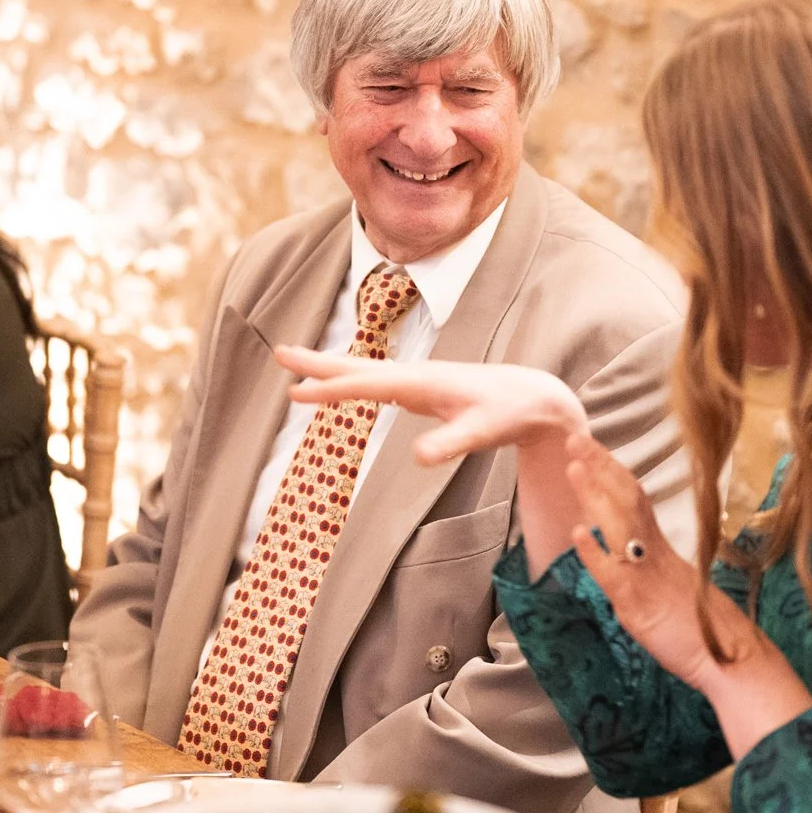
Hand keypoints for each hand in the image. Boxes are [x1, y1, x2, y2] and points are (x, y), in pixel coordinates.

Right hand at [276, 348, 587, 464]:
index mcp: (422, 382)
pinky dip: (350, 381)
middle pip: (357, 367)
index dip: (332, 389)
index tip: (296, 391)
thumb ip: (451, 444)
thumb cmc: (509, 412)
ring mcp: (416, 380)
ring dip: (329, 368)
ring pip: (364, 372)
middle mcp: (415, 375)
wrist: (533, 397)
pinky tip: (340, 386)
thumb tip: (418, 459)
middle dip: (318, 362)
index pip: (368, 385)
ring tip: (294, 365)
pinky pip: (375, 383)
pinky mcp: (421, 390)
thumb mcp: (481, 434)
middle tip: (278, 352)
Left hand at [561, 435, 735, 688]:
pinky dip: (594, 553)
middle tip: (575, 438)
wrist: (731, 659)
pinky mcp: (639, 606)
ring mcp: (647, 577)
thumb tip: (619, 550)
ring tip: (574, 468)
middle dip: (601, 467)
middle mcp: (654, 554)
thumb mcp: (670, 588)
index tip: (590, 447)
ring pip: (621, 527)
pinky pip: (614, 575)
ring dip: (596, 496)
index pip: (635, 498)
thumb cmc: (701, 627)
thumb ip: (646, 564)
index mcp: (660, 549)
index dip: (612, 470)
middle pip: (628, 499)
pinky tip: (578, 533)